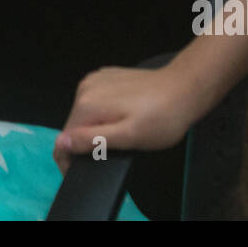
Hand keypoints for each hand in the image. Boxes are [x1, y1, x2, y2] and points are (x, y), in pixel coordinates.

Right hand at [53, 65, 190, 173]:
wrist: (184, 89)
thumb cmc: (162, 117)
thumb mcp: (129, 137)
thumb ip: (92, 140)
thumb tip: (62, 143)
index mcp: (88, 104)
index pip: (64, 139)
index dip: (70, 160)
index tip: (87, 168)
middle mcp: (86, 88)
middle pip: (73, 126)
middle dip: (87, 142)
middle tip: (117, 149)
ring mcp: (96, 80)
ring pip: (84, 115)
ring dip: (96, 128)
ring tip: (124, 132)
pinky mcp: (106, 77)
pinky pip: (96, 102)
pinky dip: (104, 114)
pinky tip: (125, 115)